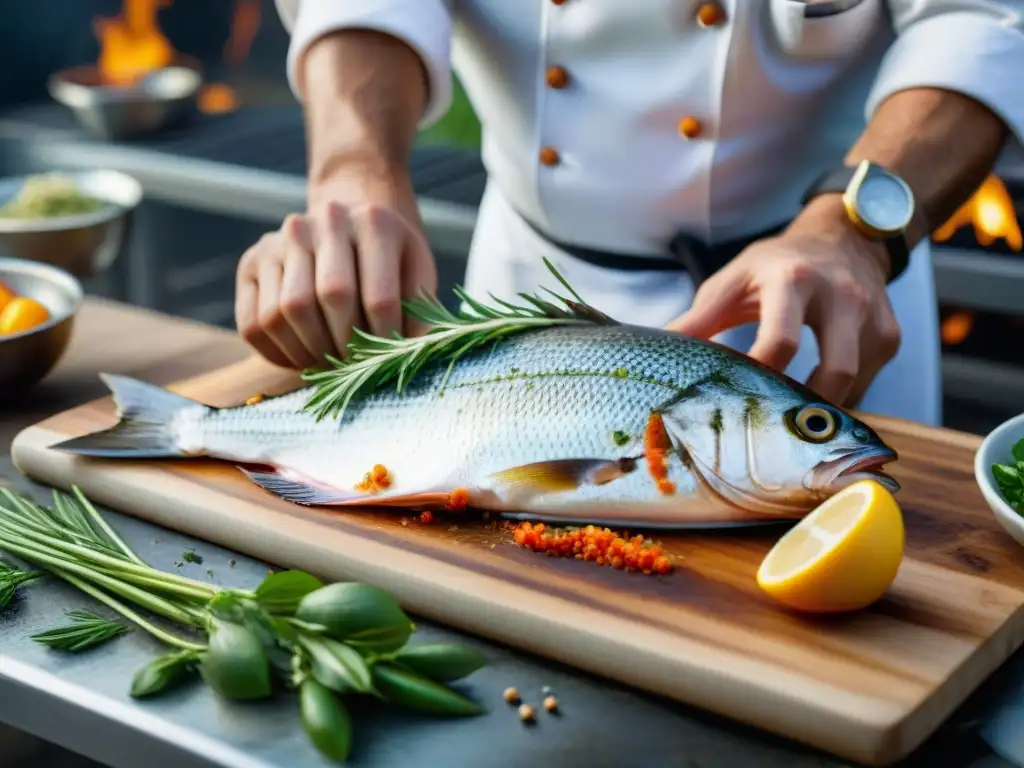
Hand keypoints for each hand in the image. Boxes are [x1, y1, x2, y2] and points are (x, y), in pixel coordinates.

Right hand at [235, 174, 436, 369]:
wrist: (349, 226)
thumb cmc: (388, 260)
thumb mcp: (416, 276)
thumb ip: (421, 315)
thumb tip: (409, 358)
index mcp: (375, 222)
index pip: (379, 296)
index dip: (383, 340)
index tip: (386, 360)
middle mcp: (325, 221)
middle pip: (331, 298)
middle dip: (346, 347)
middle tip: (355, 367)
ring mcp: (281, 239)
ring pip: (285, 312)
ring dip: (309, 353)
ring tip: (328, 364)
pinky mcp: (251, 261)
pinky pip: (253, 322)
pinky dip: (276, 353)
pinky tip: (300, 359)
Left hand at [665, 197, 901, 406]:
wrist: (841, 237)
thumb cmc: (775, 264)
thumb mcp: (733, 281)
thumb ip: (698, 318)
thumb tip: (658, 349)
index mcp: (794, 280)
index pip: (782, 341)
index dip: (761, 377)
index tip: (738, 400)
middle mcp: (842, 295)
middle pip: (835, 370)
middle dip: (807, 406)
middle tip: (775, 426)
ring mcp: (873, 315)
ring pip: (857, 382)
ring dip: (824, 408)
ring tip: (792, 419)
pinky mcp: (890, 334)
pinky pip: (868, 381)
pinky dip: (842, 397)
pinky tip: (816, 399)